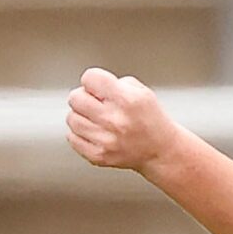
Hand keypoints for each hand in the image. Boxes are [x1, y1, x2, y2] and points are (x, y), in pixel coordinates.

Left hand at [65, 68, 180, 173]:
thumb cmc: (151, 121)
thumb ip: (116, 83)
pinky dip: (79, 134)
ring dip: (81, 116)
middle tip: (96, 104)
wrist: (160, 152)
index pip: (89, 78)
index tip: (99, 88)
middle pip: (75, 98)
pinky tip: (93, 132)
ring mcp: (106, 140)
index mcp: (126, 100)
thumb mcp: (142, 92)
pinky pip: (72, 138)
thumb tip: (92, 86)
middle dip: (84, 98)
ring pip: (72, 118)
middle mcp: (115, 120)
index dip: (93, 81)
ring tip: (95, 120)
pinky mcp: (99, 155)